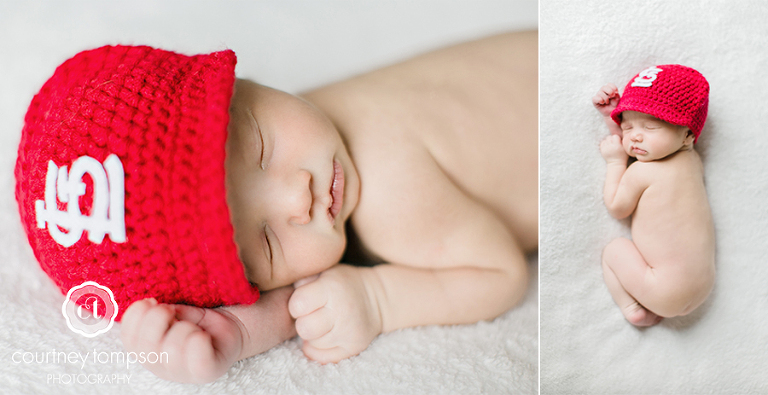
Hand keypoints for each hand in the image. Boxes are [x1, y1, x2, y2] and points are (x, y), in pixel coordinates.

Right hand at [120, 299, 244, 382]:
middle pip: (146, 347)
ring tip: (194, 327)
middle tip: (172, 312)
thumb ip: (156, 312)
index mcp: (147, 352)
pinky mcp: (207, 371)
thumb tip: (147, 305)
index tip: (150, 301)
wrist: (229, 327)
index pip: (129, 339)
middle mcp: (162, 367)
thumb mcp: (172, 313)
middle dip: (157, 319)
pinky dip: (199, 343)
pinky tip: (202, 335)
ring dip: (184, 328)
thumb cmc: (197, 321)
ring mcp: (184, 373)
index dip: (135, 316)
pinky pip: (198, 361)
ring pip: (172, 350)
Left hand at [289, 264, 382, 363]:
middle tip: (313, 314)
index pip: (297, 304)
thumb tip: (275, 294)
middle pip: (304, 328)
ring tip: (323, 322)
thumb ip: (302, 280)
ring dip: (313, 335)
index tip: (306, 300)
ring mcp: (349, 331)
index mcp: (332, 288)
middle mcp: (342, 310)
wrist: (377, 297)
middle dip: (304, 321)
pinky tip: (326, 335)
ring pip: (312, 344)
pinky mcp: (354, 347)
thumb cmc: (341, 283)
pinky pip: (322, 357)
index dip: (297, 304)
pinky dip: (319, 348)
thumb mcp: (323, 272)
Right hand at [592, 83, 619, 116]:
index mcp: (608, 90)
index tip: (616, 92)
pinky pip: (595, 98)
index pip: (609, 84)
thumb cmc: (614, 105)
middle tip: (612, 96)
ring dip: (606, 98)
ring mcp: (598, 96)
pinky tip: (602, 103)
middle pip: (604, 87)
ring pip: (600, 93)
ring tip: (607, 102)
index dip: (613, 87)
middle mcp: (602, 92)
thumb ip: (616, 95)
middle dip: (609, 91)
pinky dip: (600, 100)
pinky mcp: (594, 101)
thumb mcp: (617, 99)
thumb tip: (614, 93)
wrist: (611, 113)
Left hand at [600, 134, 627, 163]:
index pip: (615, 136)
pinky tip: (608, 146)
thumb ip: (623, 141)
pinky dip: (605, 143)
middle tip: (614, 143)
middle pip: (609, 137)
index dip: (616, 138)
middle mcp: (610, 147)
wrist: (616, 164)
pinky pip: (602, 143)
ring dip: (608, 141)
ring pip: (605, 140)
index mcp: (617, 146)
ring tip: (611, 145)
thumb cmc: (622, 156)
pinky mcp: (602, 151)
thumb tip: (620, 134)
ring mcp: (605, 149)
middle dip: (612, 139)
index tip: (618, 141)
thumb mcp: (625, 148)